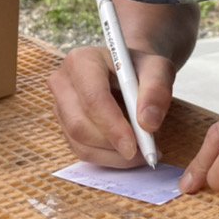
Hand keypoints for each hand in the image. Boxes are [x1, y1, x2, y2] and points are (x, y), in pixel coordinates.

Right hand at [47, 44, 175, 167]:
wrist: (129, 72)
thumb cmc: (142, 68)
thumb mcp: (158, 69)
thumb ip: (157, 90)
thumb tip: (148, 123)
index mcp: (82, 60)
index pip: (93, 98)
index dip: (112, 125)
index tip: (133, 146)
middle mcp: (63, 82)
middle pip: (80, 125)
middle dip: (113, 145)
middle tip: (145, 153)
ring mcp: (60, 107)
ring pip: (80, 143)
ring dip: (113, 155)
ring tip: (143, 152)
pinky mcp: (64, 126)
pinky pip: (82, 151)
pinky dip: (108, 158)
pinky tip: (129, 153)